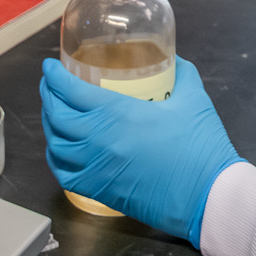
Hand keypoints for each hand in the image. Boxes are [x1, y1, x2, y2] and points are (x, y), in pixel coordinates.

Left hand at [40, 57, 244, 244]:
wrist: (206, 196)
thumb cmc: (200, 146)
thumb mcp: (194, 98)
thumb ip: (182, 73)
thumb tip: (172, 60)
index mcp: (118, 113)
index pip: (71, 91)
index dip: (54, 76)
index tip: (50, 67)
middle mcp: (98, 140)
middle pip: (56, 115)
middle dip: (48, 96)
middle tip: (50, 85)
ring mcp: (96, 168)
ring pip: (56, 144)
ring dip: (49, 125)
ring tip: (54, 113)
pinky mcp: (99, 191)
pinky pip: (64, 174)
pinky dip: (56, 158)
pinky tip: (61, 149)